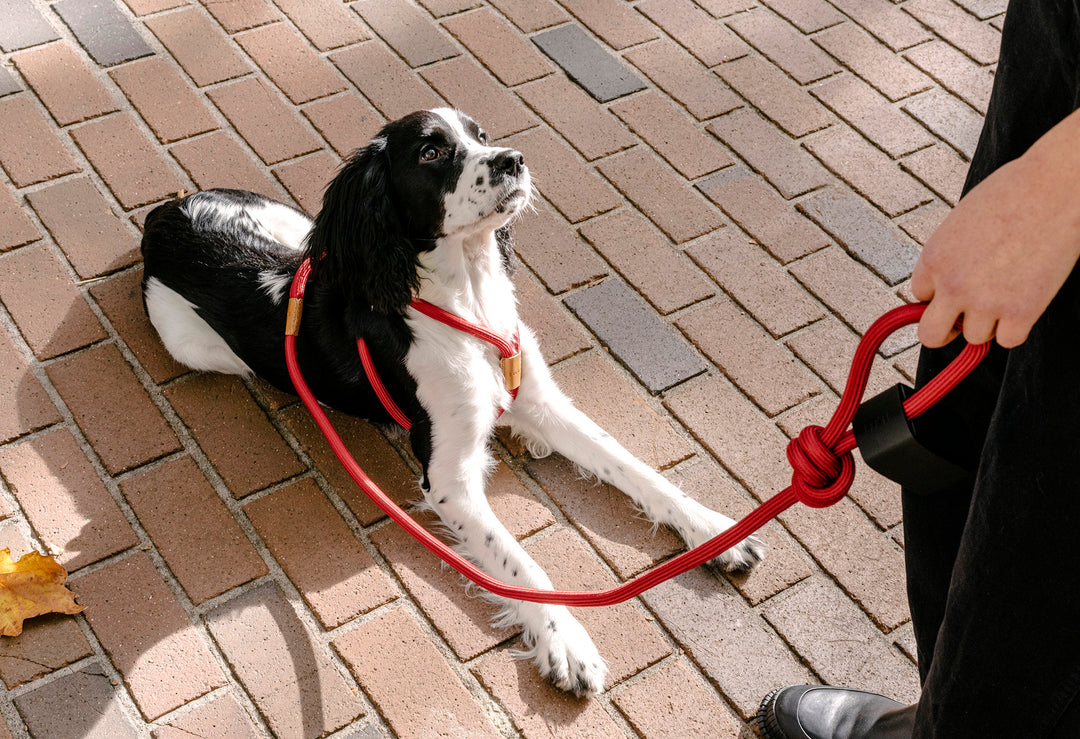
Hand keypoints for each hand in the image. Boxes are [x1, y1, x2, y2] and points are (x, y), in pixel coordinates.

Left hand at [911, 111, 1079, 348]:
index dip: (940, 294)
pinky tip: (1025, 303)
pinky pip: (1008, 340)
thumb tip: (947, 279)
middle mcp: (952, 285)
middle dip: (945, 330)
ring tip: (1007, 293)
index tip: (955, 289)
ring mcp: (985, 302)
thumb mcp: (961, 223)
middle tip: (961, 321)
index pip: (920, 296)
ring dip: (989, 322)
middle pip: (930, 335)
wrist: (1053, 188)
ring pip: (975, 338)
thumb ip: (950, 256)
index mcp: (933, 259)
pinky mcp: (1020, 312)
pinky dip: (1017, 328)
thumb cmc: (1013, 193)